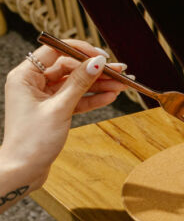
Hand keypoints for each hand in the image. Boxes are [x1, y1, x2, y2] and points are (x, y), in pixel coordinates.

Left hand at [1, 40, 127, 189]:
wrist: (23, 170)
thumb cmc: (32, 141)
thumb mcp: (59, 109)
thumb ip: (79, 83)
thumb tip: (96, 62)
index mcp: (25, 76)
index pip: (55, 51)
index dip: (79, 51)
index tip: (101, 56)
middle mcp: (33, 83)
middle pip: (69, 68)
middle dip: (95, 70)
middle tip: (120, 72)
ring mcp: (43, 97)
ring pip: (75, 84)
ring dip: (98, 85)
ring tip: (122, 85)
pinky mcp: (53, 109)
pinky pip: (76, 98)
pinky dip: (92, 98)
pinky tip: (110, 96)